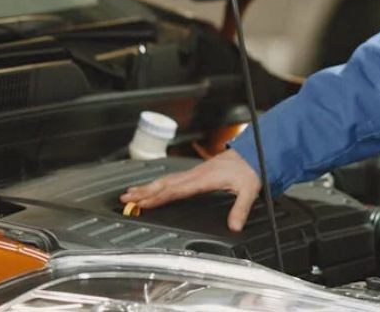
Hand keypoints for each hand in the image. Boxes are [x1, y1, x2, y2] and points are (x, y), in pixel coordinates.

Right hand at [119, 148, 261, 231]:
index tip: (143, 203)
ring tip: (131, 193)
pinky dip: (159, 183)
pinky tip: (152, 187)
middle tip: (126, 198)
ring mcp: (195, 172)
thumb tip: (235, 227)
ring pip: (167, 179)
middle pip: (165, 183)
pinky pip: (173, 178)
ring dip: (148, 186)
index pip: (177, 190)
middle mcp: (196, 174)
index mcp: (205, 178)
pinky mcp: (196, 172)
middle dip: (144, 191)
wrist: (254, 153)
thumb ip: (241, 208)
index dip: (159, 197)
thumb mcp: (249, 190)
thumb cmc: (250, 169)